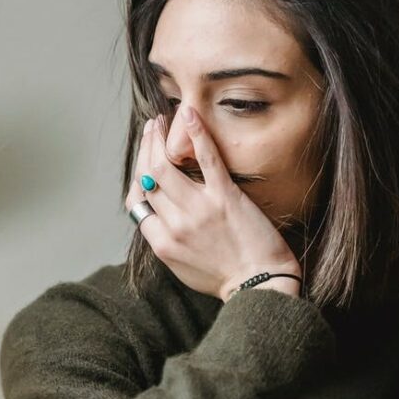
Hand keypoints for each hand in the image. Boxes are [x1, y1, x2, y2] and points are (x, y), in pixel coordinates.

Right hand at [124, 105, 301, 301]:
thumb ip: (167, 241)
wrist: (261, 284)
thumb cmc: (227, 278)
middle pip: (147, 176)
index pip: (137, 200)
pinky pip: (206, 158)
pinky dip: (196, 133)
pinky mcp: (225, 197)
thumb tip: (158, 216)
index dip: (138, 175)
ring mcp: (199, 209)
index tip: (146, 160)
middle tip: (151, 128)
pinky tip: (189, 114)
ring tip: (162, 122)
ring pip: (165, 164)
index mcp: (162, 242)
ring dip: (160, 137)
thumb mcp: (183, 268)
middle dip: (146, 147)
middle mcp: (174, 224)